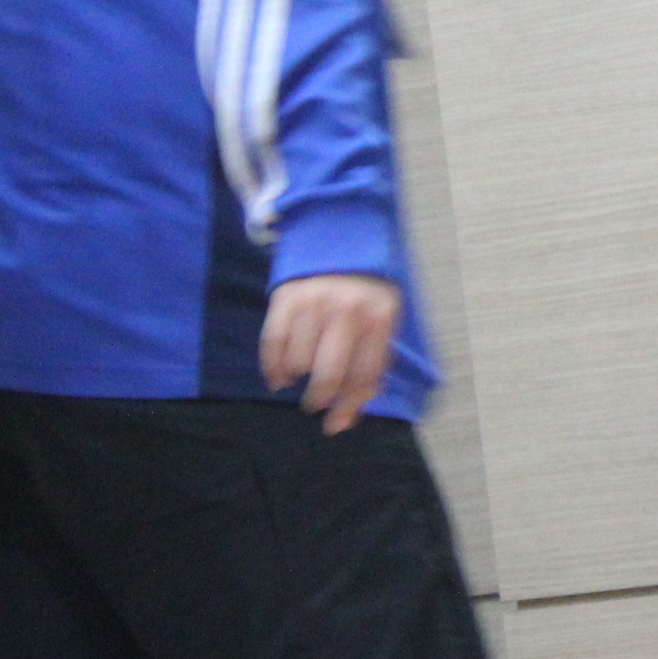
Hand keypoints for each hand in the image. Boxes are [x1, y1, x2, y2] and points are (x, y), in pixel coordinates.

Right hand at [262, 273, 400, 435]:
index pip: (364, 375)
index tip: (335, 424)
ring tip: (299, 375)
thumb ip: (373, 362)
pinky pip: (273, 343)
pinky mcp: (286, 296)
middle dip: (319, 399)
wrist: (340, 234)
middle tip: (314, 405)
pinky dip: (273, 366)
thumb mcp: (384, 316)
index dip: (348, 407)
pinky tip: (279, 375)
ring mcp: (314, 302)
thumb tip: (350, 414)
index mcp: (380, 317)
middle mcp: (348, 310)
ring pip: (298, 363)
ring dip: (296, 378)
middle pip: (329, 375)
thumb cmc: (365, 288)